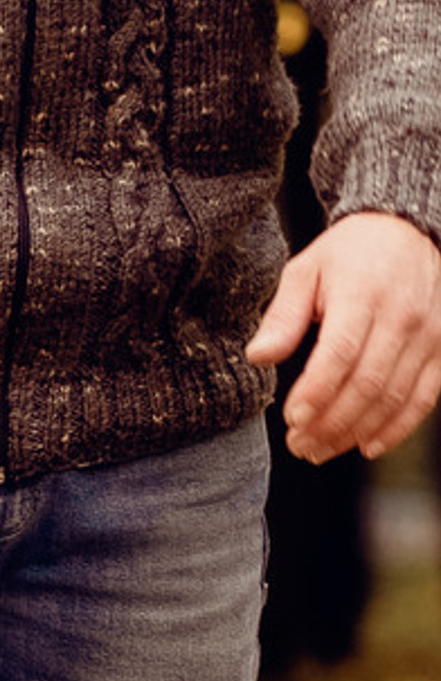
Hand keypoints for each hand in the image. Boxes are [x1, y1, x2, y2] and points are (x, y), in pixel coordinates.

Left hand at [246, 210, 440, 462]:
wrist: (407, 231)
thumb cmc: (348, 254)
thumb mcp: (305, 270)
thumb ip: (283, 315)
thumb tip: (258, 357)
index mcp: (362, 293)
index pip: (340, 353)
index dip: (317, 391)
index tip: (292, 418)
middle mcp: (402, 316)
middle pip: (367, 383)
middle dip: (330, 422)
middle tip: (299, 445)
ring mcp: (428, 335)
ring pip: (394, 397)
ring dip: (356, 431)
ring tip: (320, 449)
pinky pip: (424, 398)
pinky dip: (397, 428)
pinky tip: (367, 445)